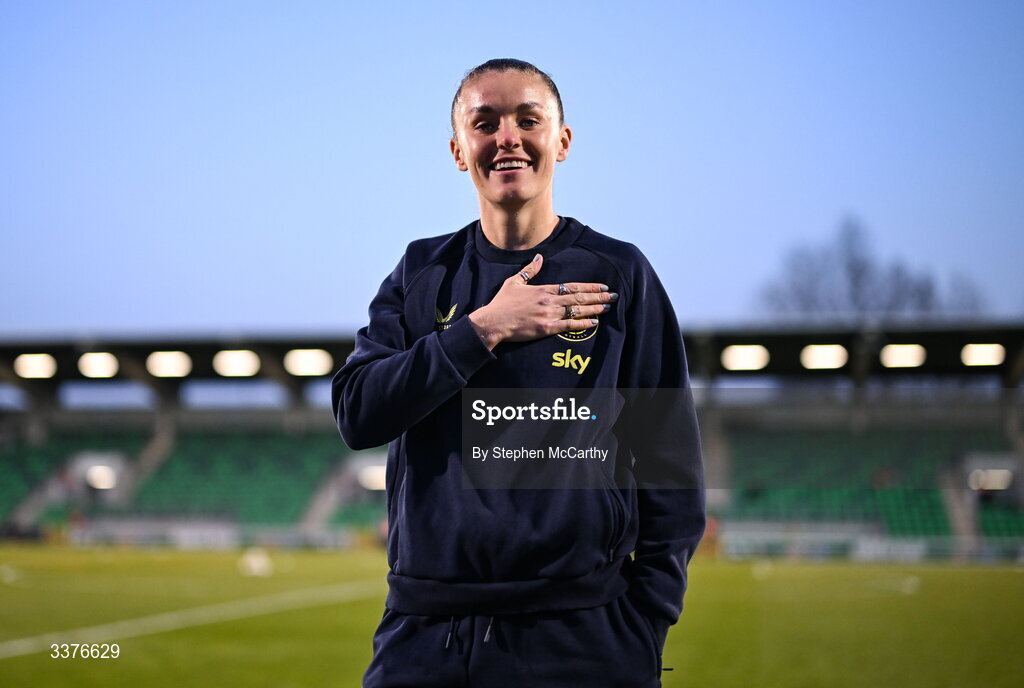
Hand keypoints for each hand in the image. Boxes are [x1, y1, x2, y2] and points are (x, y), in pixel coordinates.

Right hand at [467, 254, 617, 349]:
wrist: (493, 322)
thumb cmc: (502, 304)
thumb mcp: (514, 282)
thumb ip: (529, 270)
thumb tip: (538, 257)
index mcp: (543, 289)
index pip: (572, 286)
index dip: (589, 287)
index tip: (603, 286)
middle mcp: (549, 301)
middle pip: (579, 297)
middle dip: (598, 296)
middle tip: (614, 295)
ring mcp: (549, 315)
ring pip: (577, 310)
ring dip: (595, 308)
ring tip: (608, 307)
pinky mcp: (546, 328)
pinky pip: (569, 325)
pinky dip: (583, 323)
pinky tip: (594, 322)